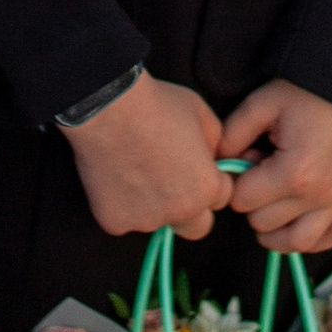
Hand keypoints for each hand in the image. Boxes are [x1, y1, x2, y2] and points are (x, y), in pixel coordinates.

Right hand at [63, 74, 229, 239]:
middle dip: (191, 209)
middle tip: (172, 182)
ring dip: (153, 205)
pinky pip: (124, 219)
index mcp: (207, 188)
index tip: (194, 168)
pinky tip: (114, 175)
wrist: (109, 106)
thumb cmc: (157, 104)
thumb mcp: (203, 115)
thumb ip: (214, 146)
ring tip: (135, 169)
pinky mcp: (115, 222)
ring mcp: (146, 221)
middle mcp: (181, 211)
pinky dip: (121, 204)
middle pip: (197, 226)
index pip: (222, 197)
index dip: (209, 180)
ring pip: (157, 222)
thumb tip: (211, 159)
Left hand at [218, 81, 331, 254]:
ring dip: (277, 232)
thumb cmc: (307, 93)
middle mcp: (319, 196)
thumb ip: (231, 134)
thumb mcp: (262, 104)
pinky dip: (312, 238)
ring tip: (270, 210)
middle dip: (255, 201)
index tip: (249, 161)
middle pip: (264, 223)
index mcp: (293, 173)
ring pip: (297, 243)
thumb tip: (218, 162)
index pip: (243, 201)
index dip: (237, 182)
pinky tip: (298, 222)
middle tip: (263, 174)